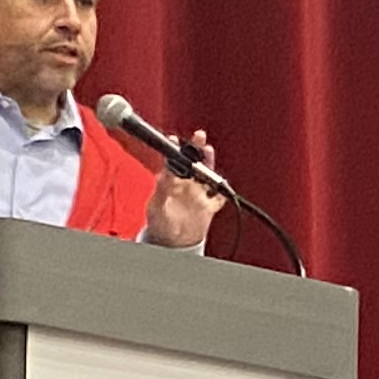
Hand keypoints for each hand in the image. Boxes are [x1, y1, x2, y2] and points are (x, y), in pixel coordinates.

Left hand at [140, 133, 228, 248]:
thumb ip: (162, 190)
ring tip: (208, 150)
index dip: (174, 148)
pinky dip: (222, 191)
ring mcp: (198, 194)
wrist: (172, 242)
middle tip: (198, 136)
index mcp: (170, 182)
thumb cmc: (160, 222)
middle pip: (192, 162)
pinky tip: (222, 185)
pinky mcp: (209, 206)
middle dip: (196, 148)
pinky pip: (219, 197)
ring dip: (208, 162)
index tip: (174, 139)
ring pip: (206, 174)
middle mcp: (185, 184)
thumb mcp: (156, 206)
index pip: (173, 161)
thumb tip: (164, 174)